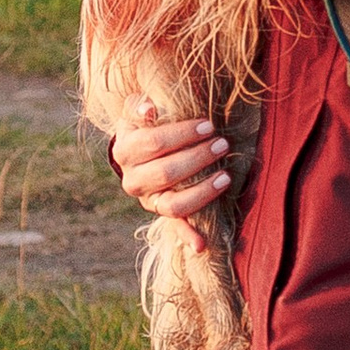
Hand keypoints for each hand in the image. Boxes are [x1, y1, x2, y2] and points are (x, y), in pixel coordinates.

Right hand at [108, 106, 231, 253]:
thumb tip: (150, 110)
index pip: (153, 143)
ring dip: (201, 192)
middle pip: (165, 173)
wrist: (136, 151)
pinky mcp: (160, 213)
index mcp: (124, 151)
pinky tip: (201, 244)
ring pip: (172, 204)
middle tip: (222, 144)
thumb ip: (139, 105)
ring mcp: (147, 200)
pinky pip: (175, 226)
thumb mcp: (137, 109)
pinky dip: (187, 237)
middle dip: (198, 158)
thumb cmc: (144, 124)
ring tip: (225, 176)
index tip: (208, 125)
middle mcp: (132, 180)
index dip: (182, 135)